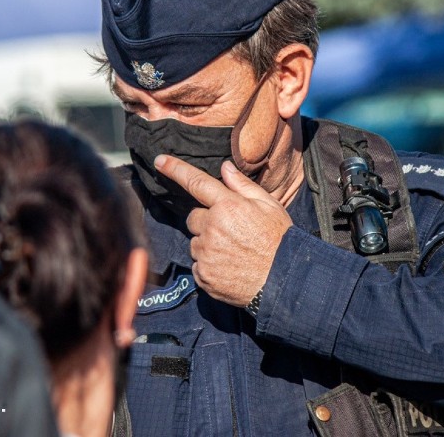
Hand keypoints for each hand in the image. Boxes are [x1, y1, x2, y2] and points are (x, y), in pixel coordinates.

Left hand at [154, 155, 292, 306]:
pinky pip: (197, 264)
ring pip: (195, 242)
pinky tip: (229, 267)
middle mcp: (212, 227)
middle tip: (230, 232)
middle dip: (206, 221)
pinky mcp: (203, 275)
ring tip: (233, 252)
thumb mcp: (269, 206)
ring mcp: (206, 253)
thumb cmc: (279, 240)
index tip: (159, 161)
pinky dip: (209, 265)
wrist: (284, 281)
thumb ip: (243, 186)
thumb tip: (224, 167)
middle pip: (193, 217)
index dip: (175, 169)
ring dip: (207, 244)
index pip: (196, 182)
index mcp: (228, 206)